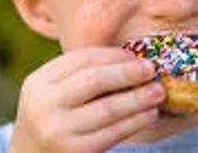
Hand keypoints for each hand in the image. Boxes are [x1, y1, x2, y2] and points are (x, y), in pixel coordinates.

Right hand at [9, 47, 164, 152]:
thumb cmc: (56, 116)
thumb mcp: (58, 92)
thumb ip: (84, 75)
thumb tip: (133, 61)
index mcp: (39, 81)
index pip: (81, 59)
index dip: (113, 55)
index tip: (136, 55)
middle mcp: (43, 104)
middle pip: (94, 80)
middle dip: (127, 72)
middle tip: (151, 68)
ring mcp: (57, 130)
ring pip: (108, 108)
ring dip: (138, 98)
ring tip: (158, 91)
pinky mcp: (75, 152)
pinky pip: (113, 133)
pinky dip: (136, 121)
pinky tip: (150, 113)